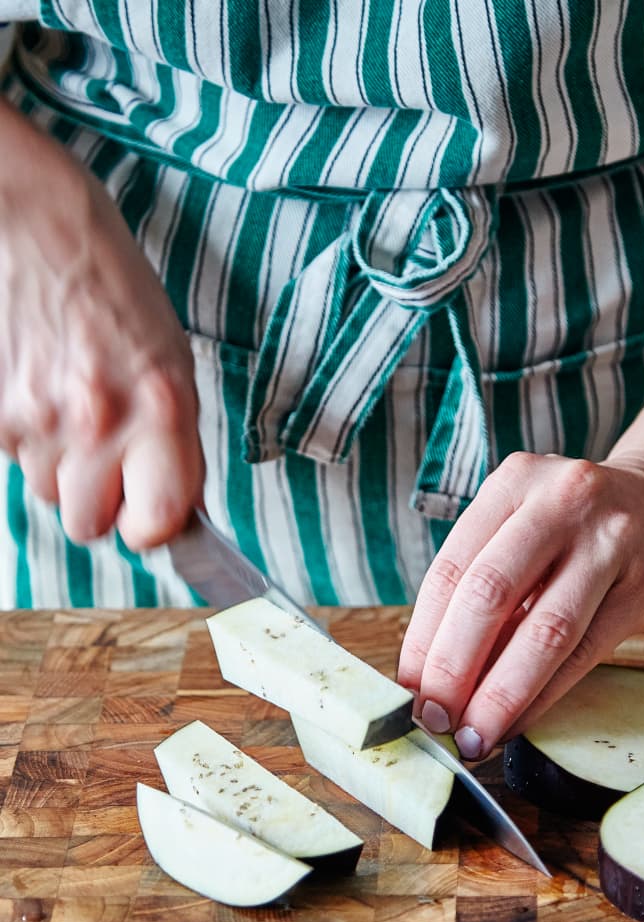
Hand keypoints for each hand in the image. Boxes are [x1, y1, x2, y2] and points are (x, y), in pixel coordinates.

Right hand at [0, 101, 202, 548]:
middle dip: (98, 499)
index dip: (151, 526)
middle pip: (88, 524)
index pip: (156, 525)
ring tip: (70, 403)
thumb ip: (175, 439)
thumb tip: (175, 507)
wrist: (30, 221)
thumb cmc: (113, 286)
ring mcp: (35, 420)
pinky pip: (14, 457)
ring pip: (47, 493)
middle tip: (105, 453)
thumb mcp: (172, 359)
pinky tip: (39, 386)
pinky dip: (28, 436)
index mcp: (159, 408)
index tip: (151, 511)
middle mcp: (96, 422)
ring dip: (61, 465)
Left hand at [397, 450, 643, 758]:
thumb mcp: (532, 527)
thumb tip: (435, 675)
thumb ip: (490, 586)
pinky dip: (543, 695)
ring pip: (542, 630)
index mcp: (513, 484)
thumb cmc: (589, 527)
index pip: (451, 570)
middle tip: (433, 719)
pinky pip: (583, 652)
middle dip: (452, 669)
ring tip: (474, 736)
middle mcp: (558, 502)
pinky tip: (518, 722)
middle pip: (488, 595)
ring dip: (499, 694)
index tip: (407, 690)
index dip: (423, 638)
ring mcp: (608, 540)